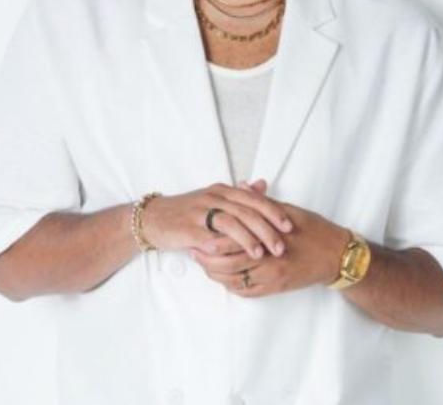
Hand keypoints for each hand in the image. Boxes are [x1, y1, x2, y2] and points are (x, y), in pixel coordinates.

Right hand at [139, 180, 293, 257]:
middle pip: (246, 212)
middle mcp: (213, 197)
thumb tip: (263, 185)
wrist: (154, 218)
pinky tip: (235, 258)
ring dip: (248, 240)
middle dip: (266, 230)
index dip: (273, 213)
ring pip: (230, 223)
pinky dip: (224, 247)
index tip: (289, 227)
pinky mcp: (188, 228)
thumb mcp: (215, 198)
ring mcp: (199, 212)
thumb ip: (240, 194)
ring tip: (261, 254)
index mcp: (222, 190)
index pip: (253, 199)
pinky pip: (209, 238)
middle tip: (280, 246)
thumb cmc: (188, 212)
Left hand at [190, 180, 349, 297]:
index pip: (234, 242)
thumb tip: (242, 186)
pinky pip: (246, 292)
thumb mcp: (288, 211)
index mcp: (270, 240)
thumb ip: (261, 203)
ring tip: (204, 264)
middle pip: (228, 265)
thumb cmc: (314, 230)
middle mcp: (269, 263)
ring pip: (234, 281)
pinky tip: (222, 277)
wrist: (336, 255)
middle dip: (207, 260)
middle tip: (194, 251)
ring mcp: (272, 279)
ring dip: (216, 274)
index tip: (198, 236)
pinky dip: (230, 285)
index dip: (212, 241)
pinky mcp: (275, 289)